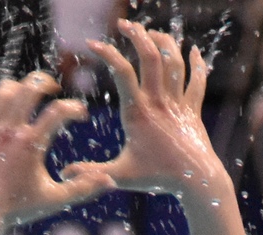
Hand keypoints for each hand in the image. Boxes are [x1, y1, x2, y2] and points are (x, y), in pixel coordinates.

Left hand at [0, 73, 110, 231]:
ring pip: (0, 93)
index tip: (81, 114)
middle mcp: (8, 131)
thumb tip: (111, 181)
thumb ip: (83, 188)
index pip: (59, 111)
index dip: (75, 108)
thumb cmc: (19, 210)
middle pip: (29, 88)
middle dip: (45, 82)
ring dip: (15, 89)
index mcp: (31, 143)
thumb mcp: (55, 200)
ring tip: (23, 95)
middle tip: (53, 89)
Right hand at [88, 20, 219, 198]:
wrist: (197, 181)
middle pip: (151, 56)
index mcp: (138, 113)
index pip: (122, 72)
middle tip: (125, 25)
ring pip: (174, 62)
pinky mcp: (193, 110)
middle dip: (137, 35)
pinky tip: (193, 50)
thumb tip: (65, 174)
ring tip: (152, 34)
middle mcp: (159, 102)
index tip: (93, 44)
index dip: (107, 53)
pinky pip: (196, 80)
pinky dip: (196, 63)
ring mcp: (178, 104)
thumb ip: (92, 174)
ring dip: (164, 43)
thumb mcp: (121, 177)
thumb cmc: (158, 179)